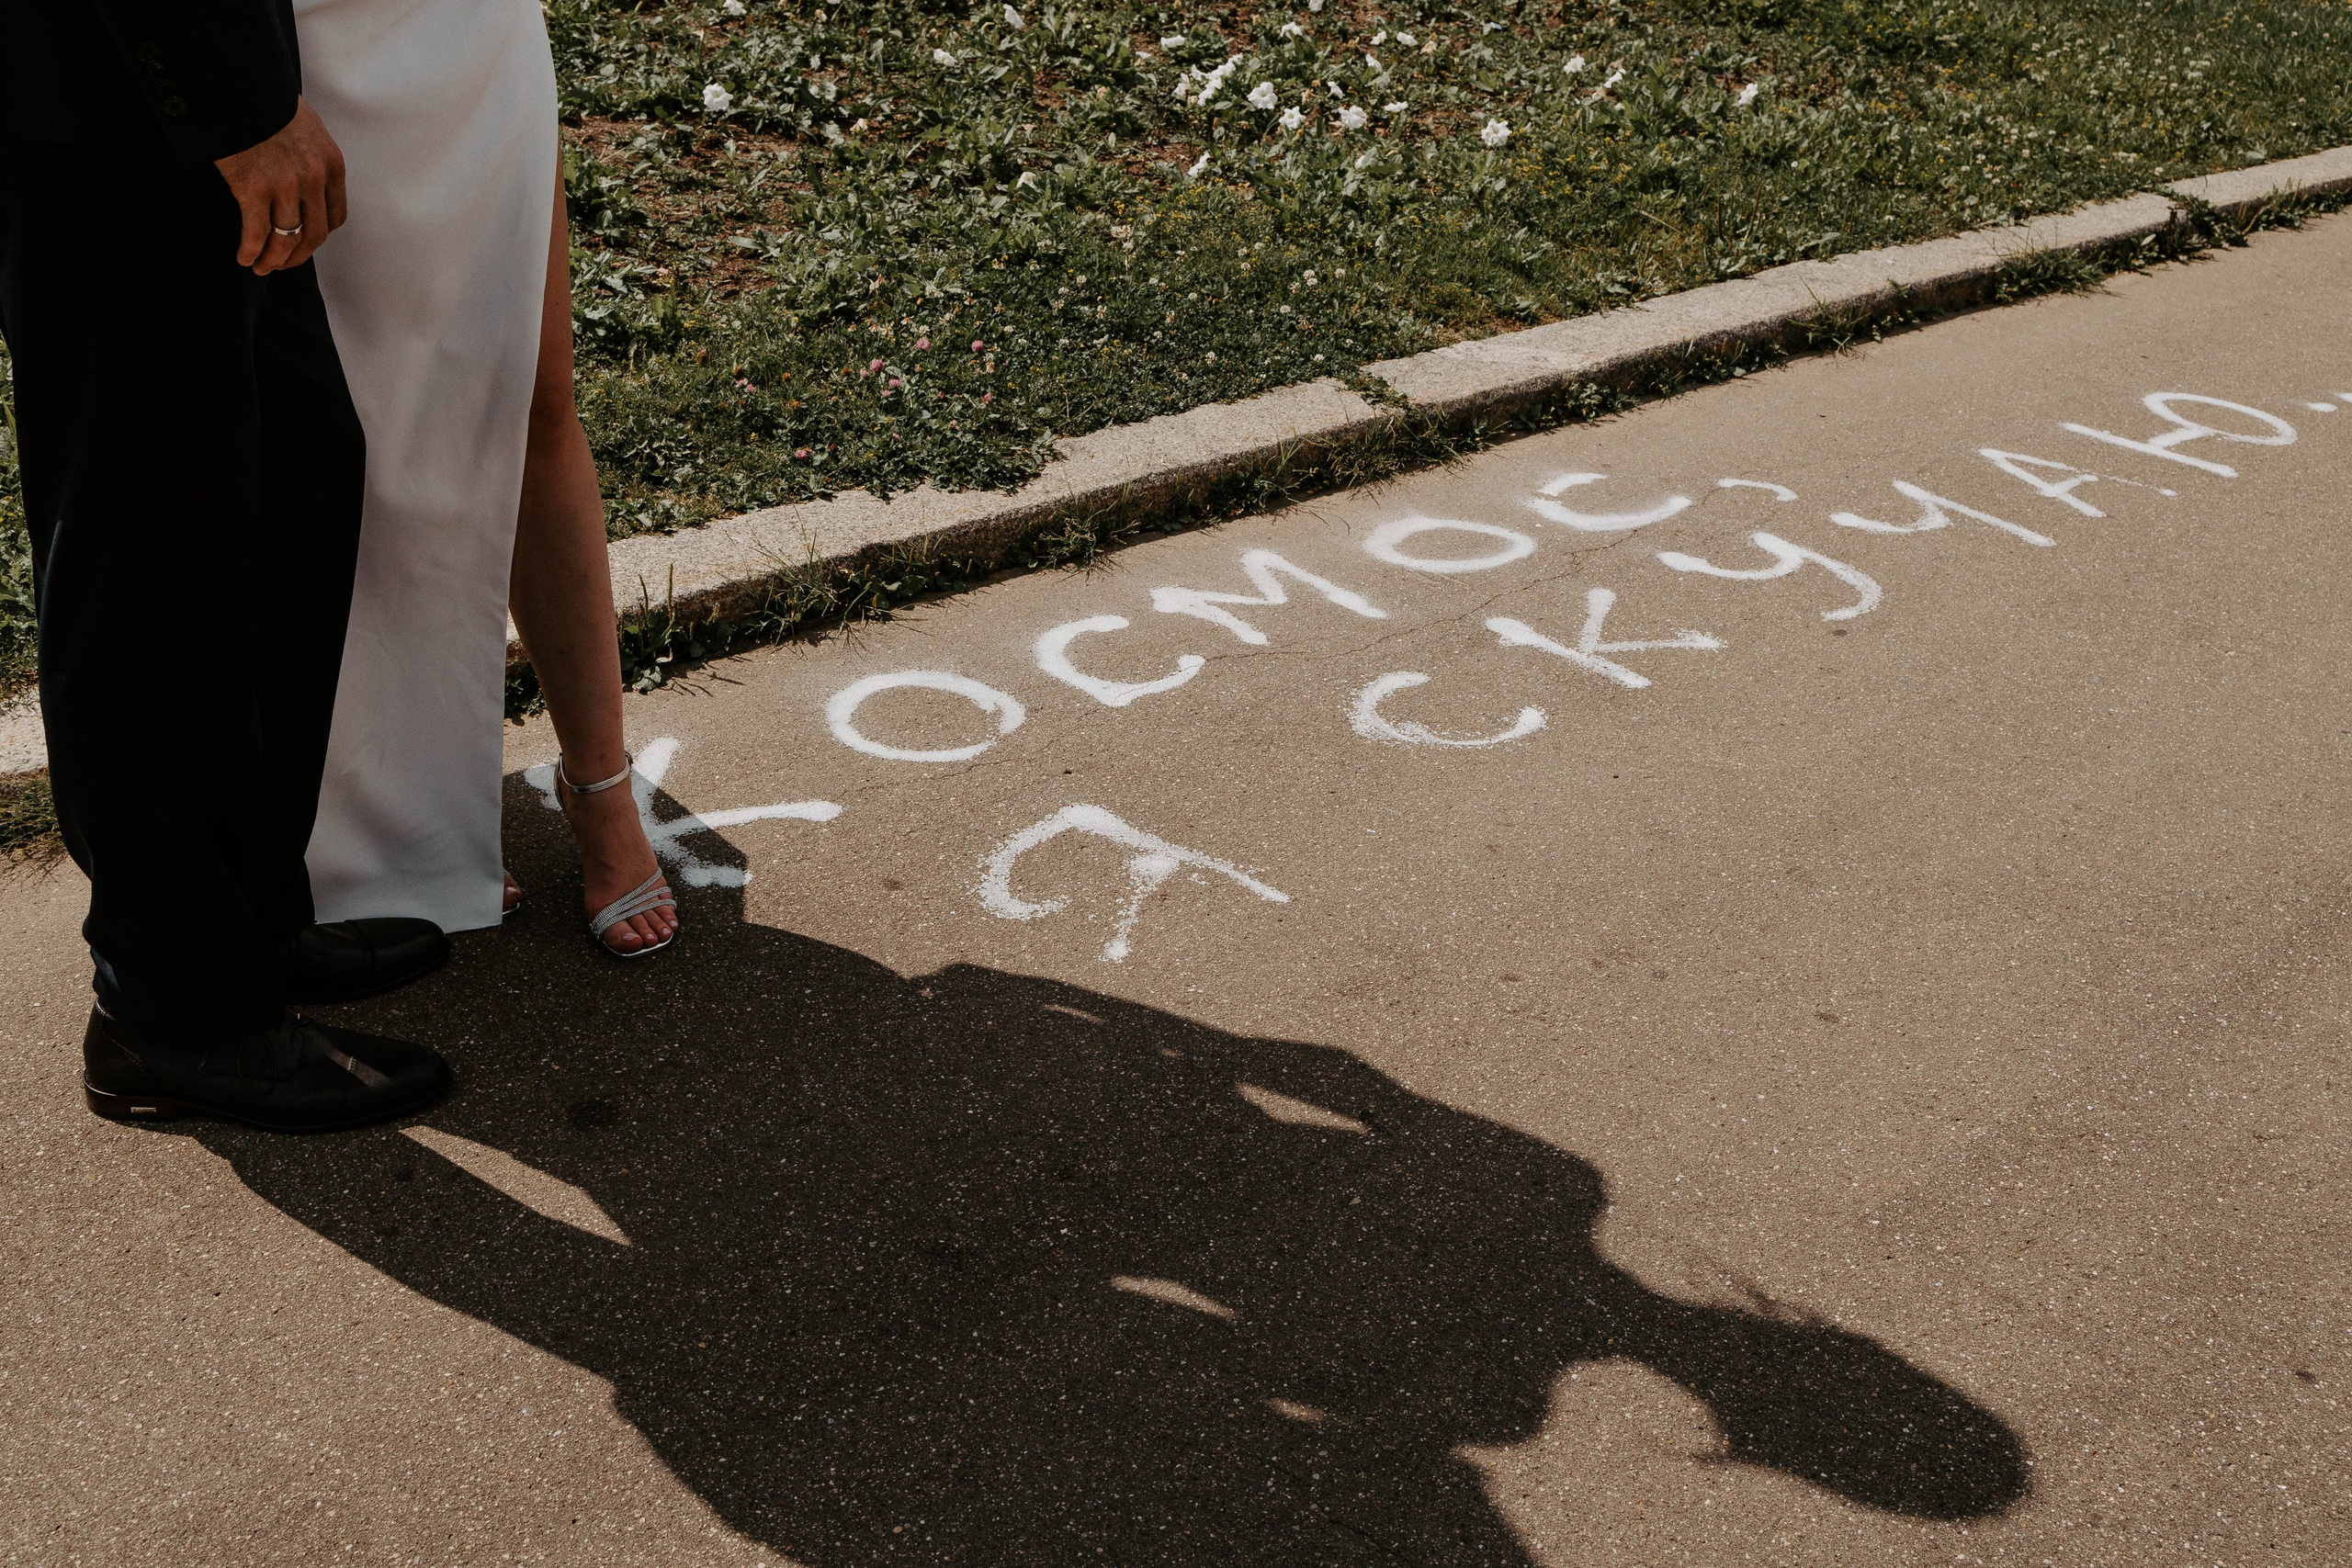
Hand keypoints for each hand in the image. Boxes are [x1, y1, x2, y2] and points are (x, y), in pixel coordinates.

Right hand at [212, 97, 347, 274]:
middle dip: (297, 256)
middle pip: (313, 235)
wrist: (238, 86)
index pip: (334, 217)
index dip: (319, 235)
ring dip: (273, 260)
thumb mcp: (306, 127)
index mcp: (331, 165)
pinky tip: (244, 258)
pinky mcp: (253, 188)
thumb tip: (304, 178)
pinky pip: (257, 233)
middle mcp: (314, 179)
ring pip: (286, 239)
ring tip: (261, 267)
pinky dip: (251, 250)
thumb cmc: (266, 103)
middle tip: (281, 265)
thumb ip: (311, 156)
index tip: (304, 243)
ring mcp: (285, 186)